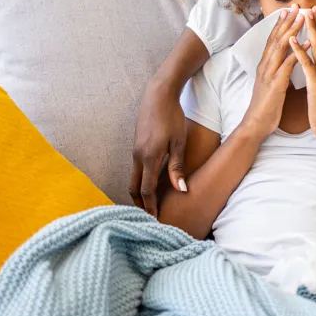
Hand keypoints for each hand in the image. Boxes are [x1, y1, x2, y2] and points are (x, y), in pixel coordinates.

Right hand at [131, 84, 188, 216]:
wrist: (158, 95)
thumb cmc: (172, 117)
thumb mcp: (179, 142)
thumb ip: (177, 167)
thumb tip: (181, 190)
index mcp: (148, 157)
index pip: (147, 190)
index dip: (150, 207)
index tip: (155, 220)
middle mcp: (137, 156)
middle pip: (134, 187)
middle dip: (140, 204)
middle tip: (149, 217)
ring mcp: (135, 150)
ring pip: (133, 178)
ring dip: (139, 192)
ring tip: (149, 204)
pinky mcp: (136, 145)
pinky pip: (136, 168)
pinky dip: (140, 180)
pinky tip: (150, 184)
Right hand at [241, 6, 307, 138]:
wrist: (256, 124)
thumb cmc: (266, 105)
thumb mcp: (271, 82)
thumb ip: (276, 69)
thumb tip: (284, 59)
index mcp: (265, 64)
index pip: (273, 39)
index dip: (280, 23)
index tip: (289, 9)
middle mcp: (265, 65)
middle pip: (276, 38)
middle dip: (286, 20)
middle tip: (296, 5)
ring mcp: (269, 74)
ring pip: (280, 47)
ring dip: (292, 31)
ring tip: (303, 17)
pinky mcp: (275, 85)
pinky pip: (288, 66)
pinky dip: (298, 53)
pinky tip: (309, 44)